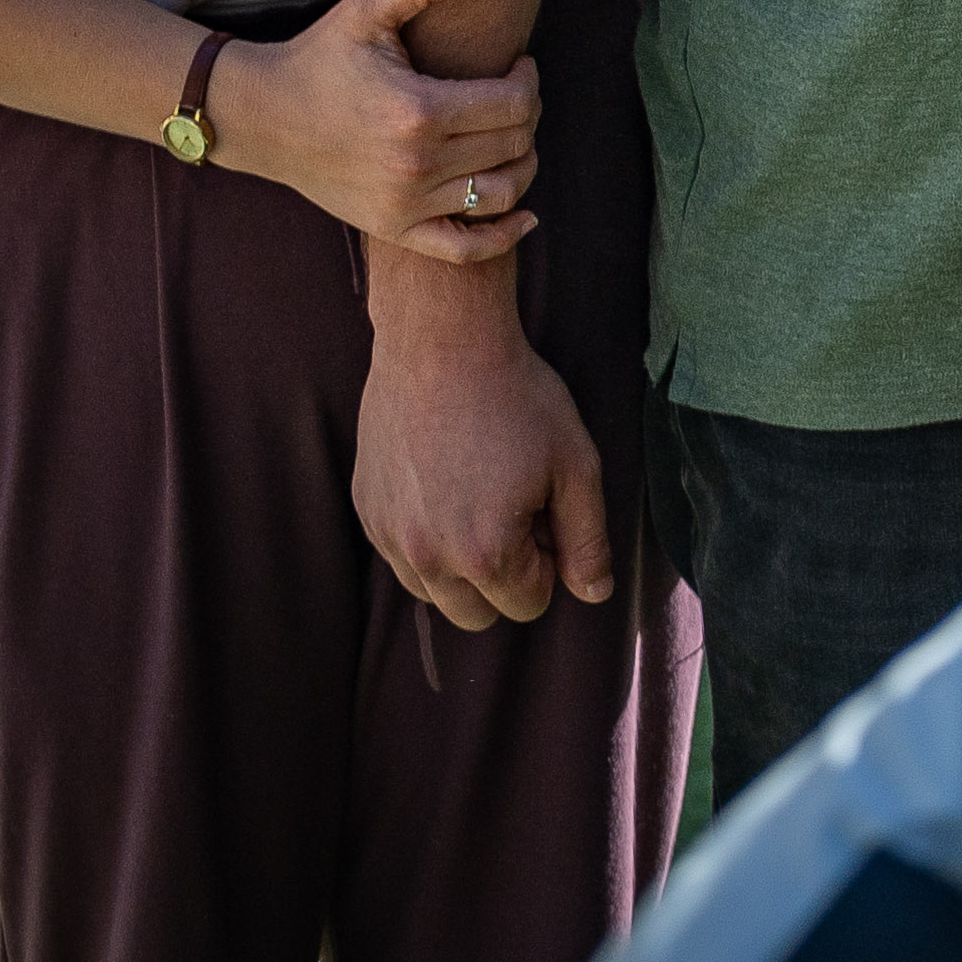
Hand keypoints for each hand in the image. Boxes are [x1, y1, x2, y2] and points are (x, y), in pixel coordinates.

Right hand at [216, 0, 543, 259]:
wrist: (260, 118)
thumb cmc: (317, 58)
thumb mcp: (365, 9)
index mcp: (418, 111)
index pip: (515, 104)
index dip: (529, 80)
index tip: (517, 64)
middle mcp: (416, 165)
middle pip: (514, 144)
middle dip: (527, 114)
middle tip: (510, 94)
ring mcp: (406, 203)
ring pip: (502, 191)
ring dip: (523, 163)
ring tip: (510, 136)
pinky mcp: (393, 228)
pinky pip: (466, 246)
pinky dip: (504, 234)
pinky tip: (524, 214)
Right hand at [354, 309, 612, 628]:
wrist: (442, 345)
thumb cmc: (518, 400)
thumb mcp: (575, 466)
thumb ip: (587, 540)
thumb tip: (595, 594)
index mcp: (484, 555)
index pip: (529, 605)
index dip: (550, 562)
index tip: (547, 511)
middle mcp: (426, 558)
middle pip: (477, 616)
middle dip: (506, 578)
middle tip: (518, 510)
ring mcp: (388, 537)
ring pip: (433, 593)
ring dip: (462, 567)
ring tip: (481, 497)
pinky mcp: (366, 512)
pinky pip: (401, 557)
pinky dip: (428, 540)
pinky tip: (445, 485)